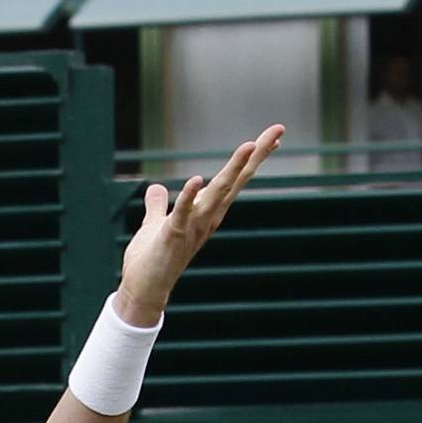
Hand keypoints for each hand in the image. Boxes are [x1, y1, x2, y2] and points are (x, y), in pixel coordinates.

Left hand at [115, 125, 282, 324]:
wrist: (143, 292)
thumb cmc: (152, 260)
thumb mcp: (155, 226)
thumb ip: (157, 206)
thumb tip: (157, 188)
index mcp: (206, 212)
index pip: (234, 181)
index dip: (253, 158)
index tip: (275, 136)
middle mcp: (206, 218)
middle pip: (235, 181)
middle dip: (257, 155)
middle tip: (278, 130)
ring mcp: (193, 227)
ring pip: (217, 193)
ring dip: (233, 170)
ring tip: (249, 145)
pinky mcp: (173, 236)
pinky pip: (182, 213)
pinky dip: (188, 197)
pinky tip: (196, 179)